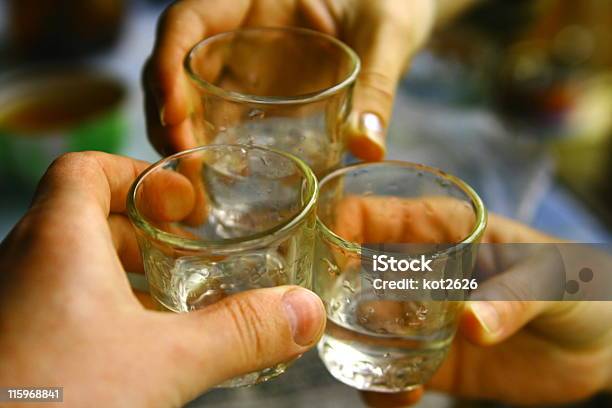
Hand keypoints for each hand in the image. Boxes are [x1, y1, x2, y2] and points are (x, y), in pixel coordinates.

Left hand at [0, 151, 324, 406]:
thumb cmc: (51, 401)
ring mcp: (13, 305)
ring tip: (169, 304)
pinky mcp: (14, 346)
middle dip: (141, 230)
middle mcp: (24, 263)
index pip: (85, 170)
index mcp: (58, 241)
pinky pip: (59, 307)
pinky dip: (100, 314)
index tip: (181, 204)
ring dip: (121, 275)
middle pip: (83, 217)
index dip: (138, 176)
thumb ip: (239, 333)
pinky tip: (133, 353)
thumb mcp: (163, 363)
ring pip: (69, 266)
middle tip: (185, 252)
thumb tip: (302, 311)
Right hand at [144, 0, 439, 159]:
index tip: (174, 113)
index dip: (166, 62)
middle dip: (168, 116)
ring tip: (194, 186)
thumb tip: (368, 148)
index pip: (188, 20)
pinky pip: (218, 118)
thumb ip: (376, 82)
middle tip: (183, 165)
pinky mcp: (253, 94)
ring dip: (181, 140)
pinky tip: (216, 182)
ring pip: (189, 98)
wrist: (396, 16)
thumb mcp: (384, 35)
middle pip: (176, 67)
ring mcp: (242, 64)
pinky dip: (210, 148)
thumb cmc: (387, 6)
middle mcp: (236, 31)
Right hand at [330, 197, 611, 405]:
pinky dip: (382, 386)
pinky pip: (391, 370)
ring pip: (362, 325)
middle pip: (352, 272)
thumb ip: (512, 298)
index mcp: (440, 228)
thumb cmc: (581, 284)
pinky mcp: (432, 357)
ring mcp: (421, 315)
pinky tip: (400, 395)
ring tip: (364, 365)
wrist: (598, 345)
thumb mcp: (553, 279)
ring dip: (350, 345)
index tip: (325, 261)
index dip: (338, 228)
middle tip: (326, 323)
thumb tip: (469, 325)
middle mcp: (419, 270)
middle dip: (331, 295)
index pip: (371, 214)